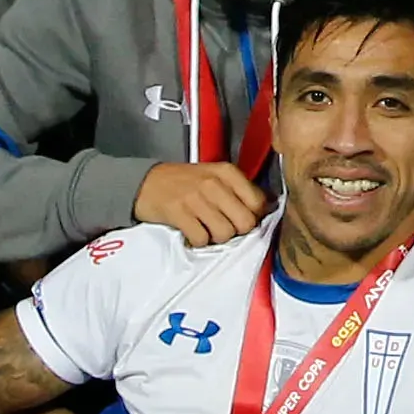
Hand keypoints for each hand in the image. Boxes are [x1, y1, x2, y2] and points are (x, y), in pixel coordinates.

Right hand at [134, 160, 269, 243]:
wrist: (145, 182)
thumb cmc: (184, 182)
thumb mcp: (214, 177)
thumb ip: (239, 190)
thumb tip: (268, 208)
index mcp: (227, 172)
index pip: (258, 203)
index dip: (253, 217)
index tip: (238, 218)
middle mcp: (214, 183)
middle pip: (245, 222)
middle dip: (236, 231)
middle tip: (222, 227)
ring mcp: (196, 197)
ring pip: (225, 233)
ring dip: (216, 238)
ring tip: (205, 229)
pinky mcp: (178, 212)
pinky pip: (201, 239)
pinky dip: (198, 241)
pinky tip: (191, 232)